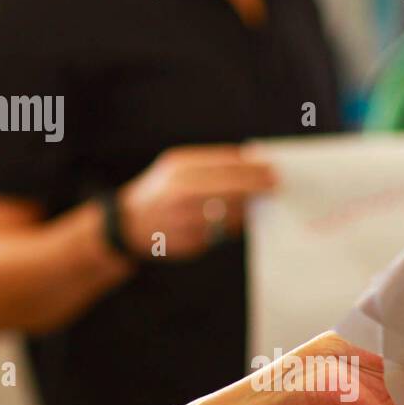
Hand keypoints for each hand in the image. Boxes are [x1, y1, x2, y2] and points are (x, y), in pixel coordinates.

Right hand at [117, 144, 276, 258]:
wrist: (128, 223)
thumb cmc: (162, 191)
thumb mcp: (176, 168)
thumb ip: (209, 165)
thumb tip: (250, 162)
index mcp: (179, 169)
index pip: (224, 165)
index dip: (252, 167)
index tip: (272, 167)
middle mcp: (180, 193)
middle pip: (230, 188)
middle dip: (256, 186)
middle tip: (275, 185)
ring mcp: (184, 220)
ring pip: (229, 213)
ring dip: (247, 208)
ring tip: (261, 202)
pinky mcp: (189, 242)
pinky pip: (220, 233)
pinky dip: (233, 226)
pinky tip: (241, 220)